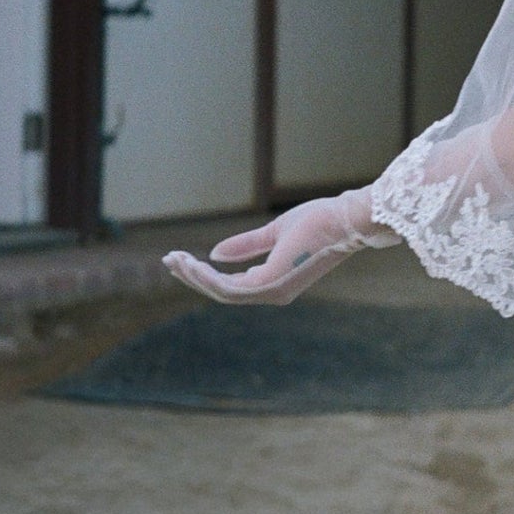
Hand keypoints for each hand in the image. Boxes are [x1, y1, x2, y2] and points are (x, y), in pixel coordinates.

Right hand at [162, 188, 391, 306]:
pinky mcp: (272, 283)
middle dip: (192, 277)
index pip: (231, 286)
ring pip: (222, 292)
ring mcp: (273, 291)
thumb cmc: (318, 223)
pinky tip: (193, 260)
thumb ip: (246, 245)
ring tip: (174, 258)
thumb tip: (215, 254)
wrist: (344, 220)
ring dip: (195, 276)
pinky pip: (230, 286)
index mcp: (274, 283)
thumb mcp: (273, 234)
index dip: (203, 275)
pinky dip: (208, 275)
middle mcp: (273, 293)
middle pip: (222, 292)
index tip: (179, 259)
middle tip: (168, 260)